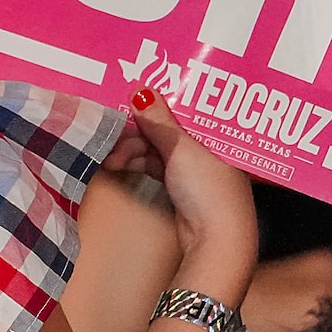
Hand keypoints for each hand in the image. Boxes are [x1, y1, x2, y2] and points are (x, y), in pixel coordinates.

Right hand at [103, 88, 257, 303]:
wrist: (216, 241)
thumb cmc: (207, 189)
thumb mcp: (181, 149)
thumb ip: (159, 121)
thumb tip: (140, 90)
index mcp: (219, 133)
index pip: (184, 109)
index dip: (156, 106)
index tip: (129, 105)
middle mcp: (210, 149)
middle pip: (167, 130)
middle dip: (138, 134)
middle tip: (113, 142)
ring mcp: (197, 171)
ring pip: (159, 150)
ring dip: (134, 152)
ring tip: (112, 162)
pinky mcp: (184, 190)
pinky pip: (158, 167)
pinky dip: (140, 165)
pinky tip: (122, 167)